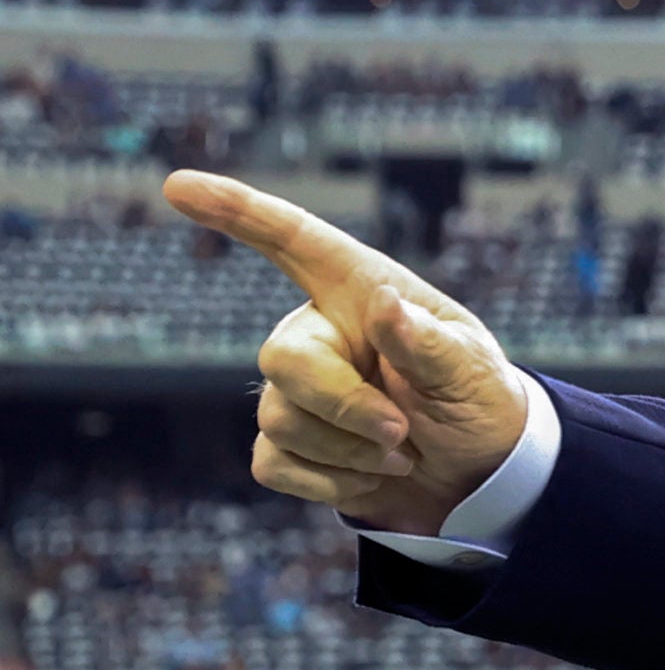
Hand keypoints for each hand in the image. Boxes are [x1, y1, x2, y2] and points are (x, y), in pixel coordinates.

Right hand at [162, 171, 528, 536]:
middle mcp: (318, 332)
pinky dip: (331, 483)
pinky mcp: (287, 443)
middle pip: (281, 358)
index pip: (293, 241)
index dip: (236, 211)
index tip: (180, 185)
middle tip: (401, 431)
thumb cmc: (477, 401)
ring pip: (279, 420)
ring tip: (401, 452)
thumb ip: (429, 343)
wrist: (479, 473)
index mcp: (361, 292)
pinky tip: (372, 476)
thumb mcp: (472, 369)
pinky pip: (274, 464)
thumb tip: (384, 304)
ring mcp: (296, 389)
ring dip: (350, 452)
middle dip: (343, 406)